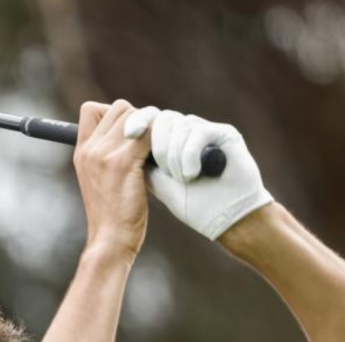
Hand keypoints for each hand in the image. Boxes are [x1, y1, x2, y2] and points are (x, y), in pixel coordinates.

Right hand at [73, 100, 151, 257]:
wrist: (110, 240)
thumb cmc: (112, 214)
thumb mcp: (101, 180)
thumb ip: (110, 156)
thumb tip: (136, 134)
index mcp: (81, 152)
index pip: (91, 109)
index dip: (114, 114)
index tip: (130, 132)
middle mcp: (89, 149)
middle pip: (119, 107)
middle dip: (140, 117)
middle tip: (152, 142)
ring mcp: (104, 155)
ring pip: (136, 115)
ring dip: (154, 127)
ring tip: (159, 150)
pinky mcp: (122, 163)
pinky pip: (148, 133)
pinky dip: (161, 139)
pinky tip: (165, 158)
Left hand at [124, 108, 272, 239]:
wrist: (225, 219)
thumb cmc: (194, 205)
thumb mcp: (158, 183)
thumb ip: (140, 162)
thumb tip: (119, 143)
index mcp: (170, 140)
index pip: (148, 119)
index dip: (137, 121)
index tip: (129, 134)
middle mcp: (187, 131)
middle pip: (161, 118)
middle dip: (157, 146)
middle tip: (167, 173)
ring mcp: (206, 130)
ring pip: (178, 125)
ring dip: (175, 156)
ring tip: (184, 178)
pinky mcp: (225, 134)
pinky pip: (198, 132)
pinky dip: (190, 154)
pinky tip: (192, 174)